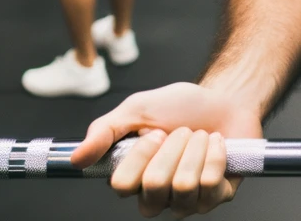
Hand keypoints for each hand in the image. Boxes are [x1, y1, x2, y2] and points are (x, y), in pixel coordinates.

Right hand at [70, 82, 262, 216]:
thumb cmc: (181, 106)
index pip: (121, 185)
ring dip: (196, 147)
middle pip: (154, 184)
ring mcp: (186, 202)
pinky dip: (216, 153)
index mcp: (133, 179)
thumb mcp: (138, 108)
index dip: (141, 154)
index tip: (155, 132)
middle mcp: (156, 197)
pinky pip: (211, 183)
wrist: (225, 98)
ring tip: (201, 136)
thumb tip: (75, 159)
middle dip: (173, 145)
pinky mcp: (215, 197)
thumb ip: (105, 131)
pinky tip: (217, 144)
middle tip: (182, 131)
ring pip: (184, 184)